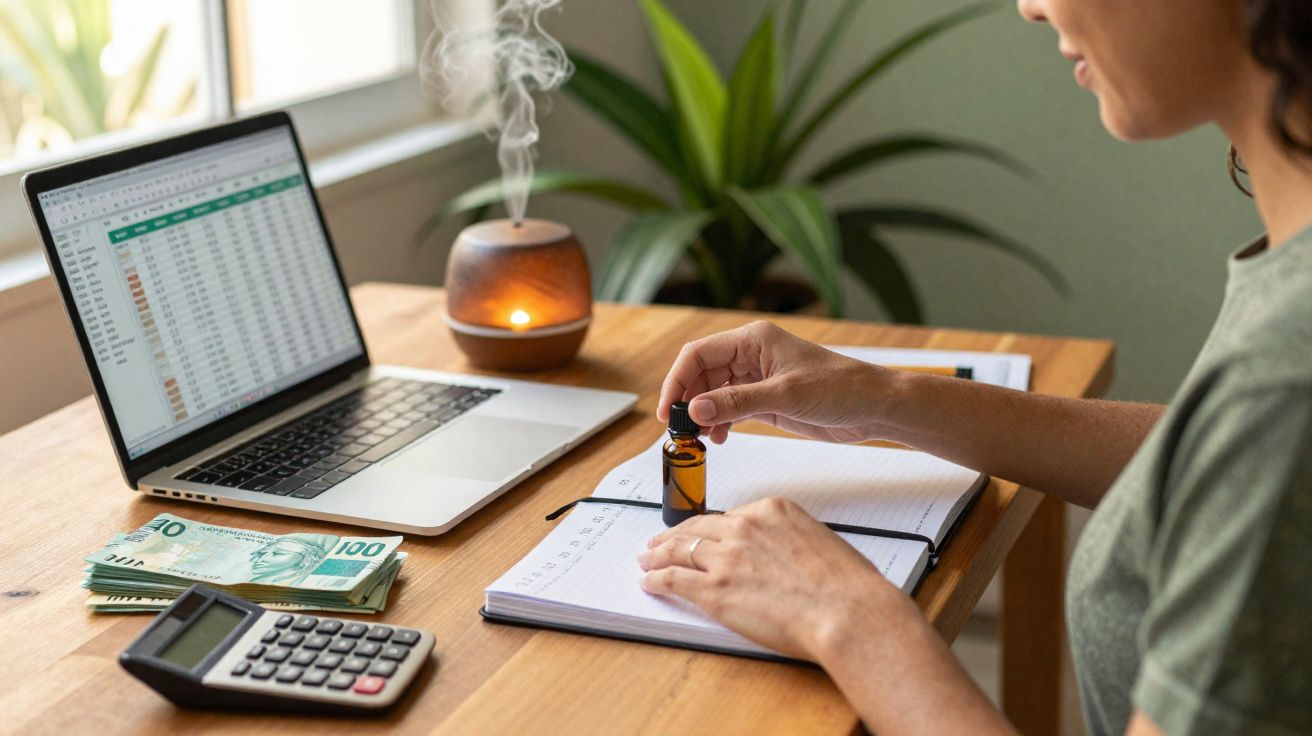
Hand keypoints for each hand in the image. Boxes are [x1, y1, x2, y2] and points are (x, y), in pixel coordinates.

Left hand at [638, 497, 912, 660]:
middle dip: (674, 536)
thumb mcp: (819, 541)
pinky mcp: (715, 591)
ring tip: (646, 559)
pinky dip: (657, 579)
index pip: (728, 517)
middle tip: (659, 541)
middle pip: (697, 529)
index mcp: (771, 510)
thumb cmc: (846, 585)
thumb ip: (790, 541)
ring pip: (679, 550)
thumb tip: (780, 555)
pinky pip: (675, 579)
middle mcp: (744, 528)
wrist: (847, 611)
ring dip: (657, 554)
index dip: (708, 528)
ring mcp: (726, 559)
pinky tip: (649, 582)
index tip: (701, 533)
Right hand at [656, 321, 892, 443]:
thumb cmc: (841, 388)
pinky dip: (718, 422)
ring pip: (712, 392)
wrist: (873, 407)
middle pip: (701, 374)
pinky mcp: (765, 399)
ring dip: (702, 414)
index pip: (699, 354)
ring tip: (698, 439)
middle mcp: (751, 355)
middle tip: (680, 430)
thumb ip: (737, 402)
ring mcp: (757, 378)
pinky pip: (729, 408)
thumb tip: (695, 409)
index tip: (669, 410)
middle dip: (687, 400)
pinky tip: (718, 438)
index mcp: (753, 340)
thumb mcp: (785, 396)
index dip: (677, 380)